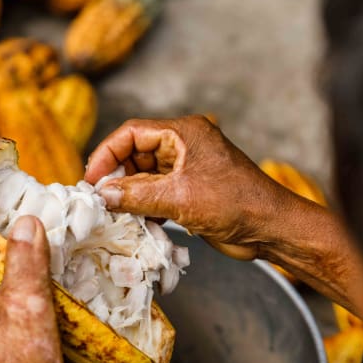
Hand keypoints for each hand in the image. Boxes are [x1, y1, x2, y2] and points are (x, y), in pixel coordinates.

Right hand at [85, 115, 296, 259]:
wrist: (271, 229)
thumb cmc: (235, 204)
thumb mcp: (180, 198)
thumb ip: (136, 195)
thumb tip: (101, 195)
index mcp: (183, 133)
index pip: (131, 133)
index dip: (107, 154)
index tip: (91, 180)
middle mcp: (183, 146)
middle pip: (134, 154)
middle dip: (116, 177)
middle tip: (100, 201)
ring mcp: (186, 170)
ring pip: (143, 177)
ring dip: (128, 195)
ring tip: (114, 214)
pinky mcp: (188, 192)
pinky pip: (155, 194)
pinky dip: (143, 206)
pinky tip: (135, 222)